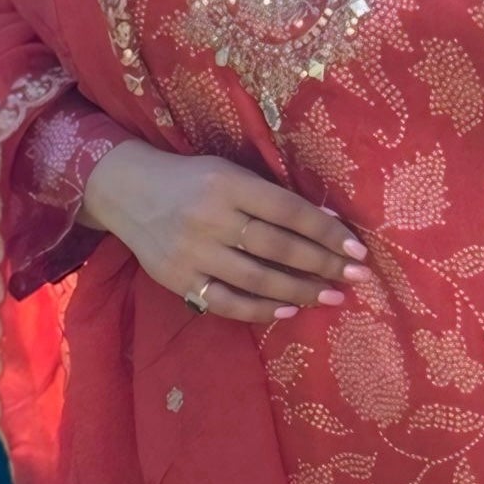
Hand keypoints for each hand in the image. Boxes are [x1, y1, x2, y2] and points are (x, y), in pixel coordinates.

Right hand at [80, 142, 371, 324]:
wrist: (126, 190)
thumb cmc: (191, 179)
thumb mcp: (230, 173)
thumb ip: (272, 196)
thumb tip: (330, 224)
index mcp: (227, 184)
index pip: (287, 211)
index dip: (325, 232)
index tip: (356, 249)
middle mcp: (209, 217)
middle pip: (276, 247)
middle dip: (322, 265)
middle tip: (356, 277)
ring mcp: (191, 252)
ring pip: (256, 279)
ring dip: (300, 291)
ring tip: (331, 296)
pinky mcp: (177, 279)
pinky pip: (225, 302)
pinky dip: (260, 310)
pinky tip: (288, 311)